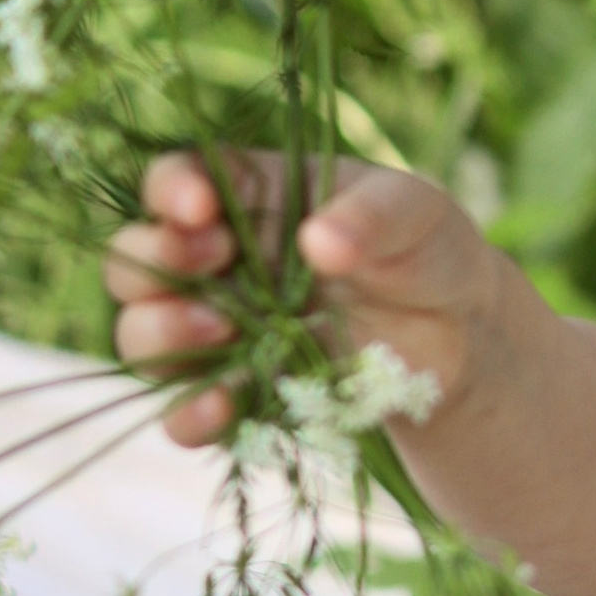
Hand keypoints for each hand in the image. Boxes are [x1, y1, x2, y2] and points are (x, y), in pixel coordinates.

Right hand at [104, 148, 500, 447]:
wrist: (458, 336)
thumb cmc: (426, 249)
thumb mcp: (416, 213)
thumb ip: (373, 216)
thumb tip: (319, 240)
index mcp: (249, 197)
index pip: (179, 182)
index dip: (170, 191)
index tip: (198, 209)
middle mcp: (217, 262)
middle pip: (137, 258)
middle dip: (156, 260)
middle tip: (213, 264)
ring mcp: (219, 330)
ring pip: (142, 334)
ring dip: (161, 334)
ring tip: (219, 331)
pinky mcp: (238, 391)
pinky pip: (184, 409)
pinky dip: (188, 413)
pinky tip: (219, 408)